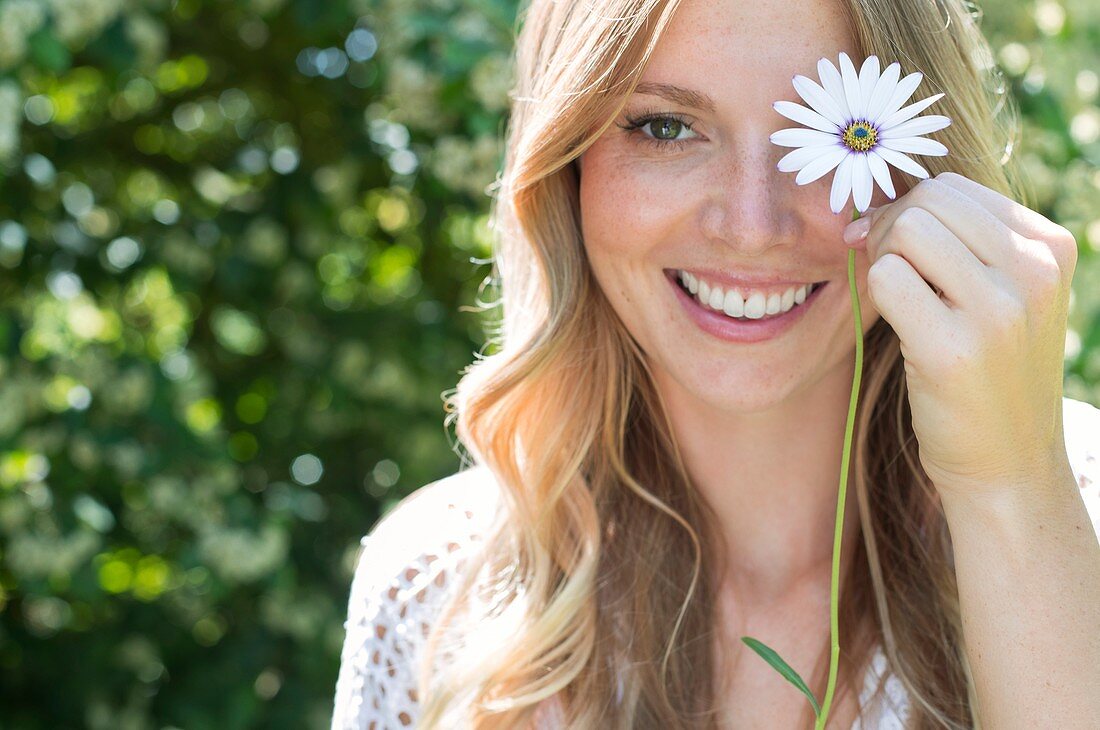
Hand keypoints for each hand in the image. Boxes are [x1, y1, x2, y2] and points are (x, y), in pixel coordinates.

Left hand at [842, 172, 1077, 499]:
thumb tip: (874, 204)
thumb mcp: (1004, 295)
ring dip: (884, 260)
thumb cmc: (990, 372)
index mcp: (1051, 247)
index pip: (954, 188)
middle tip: (888, 271)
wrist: (1008, 462)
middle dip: (890, 228)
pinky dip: (876, 295)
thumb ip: (961, 243)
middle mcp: (1034, 272)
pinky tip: (900, 327)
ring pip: (906, 232)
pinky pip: (887, 279)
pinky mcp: (954, 350)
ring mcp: (998, 311)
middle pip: (928, 200)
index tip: (894, 247)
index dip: (909, 210)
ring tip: (900, 302)